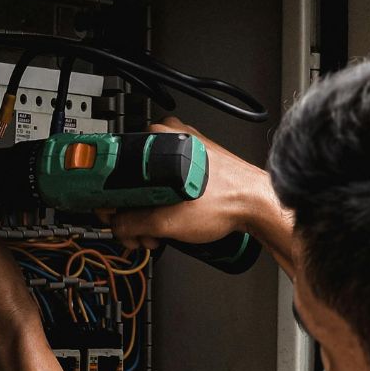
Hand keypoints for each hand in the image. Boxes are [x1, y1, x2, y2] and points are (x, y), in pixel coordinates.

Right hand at [108, 117, 274, 249]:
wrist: (257, 204)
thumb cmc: (226, 201)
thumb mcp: (167, 220)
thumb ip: (132, 224)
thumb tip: (116, 226)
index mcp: (157, 139)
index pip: (115, 170)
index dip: (112, 204)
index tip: (116, 220)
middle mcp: (170, 136)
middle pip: (133, 179)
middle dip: (133, 214)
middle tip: (141, 234)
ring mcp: (185, 146)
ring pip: (151, 182)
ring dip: (149, 212)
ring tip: (159, 233)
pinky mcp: (196, 159)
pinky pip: (168, 181)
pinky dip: (165, 202)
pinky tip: (171, 221)